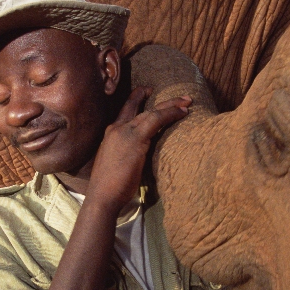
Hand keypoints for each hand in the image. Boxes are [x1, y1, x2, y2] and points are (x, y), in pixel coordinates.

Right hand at [86, 86, 190, 211]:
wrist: (102, 197)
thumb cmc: (110, 187)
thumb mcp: (117, 164)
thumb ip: (127, 153)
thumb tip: (141, 154)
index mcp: (110, 134)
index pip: (125, 110)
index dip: (137, 99)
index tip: (149, 92)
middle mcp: (116, 128)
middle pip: (138, 105)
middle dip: (159, 99)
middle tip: (179, 96)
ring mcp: (125, 132)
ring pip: (152, 111)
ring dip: (171, 105)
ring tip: (187, 101)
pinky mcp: (135, 139)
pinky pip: (156, 119)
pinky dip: (171, 114)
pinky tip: (183, 112)